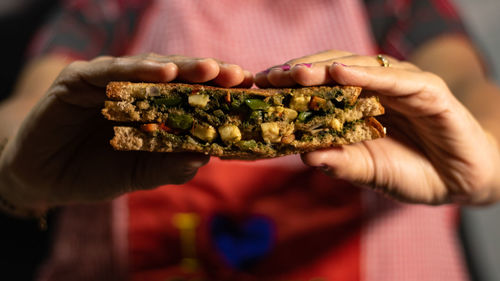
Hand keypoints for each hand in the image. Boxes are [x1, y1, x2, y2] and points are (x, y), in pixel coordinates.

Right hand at [0, 53, 252, 212]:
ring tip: (209, 70)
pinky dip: (137, 70)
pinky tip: (164, 72)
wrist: (44, 179)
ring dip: (181, 67)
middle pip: (177, 77)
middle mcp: (135, 89)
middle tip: (237, 75)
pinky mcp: (79, 79)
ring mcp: (108, 80)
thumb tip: (208, 156)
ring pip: (149, 68)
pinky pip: (111, 71)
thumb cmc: (96, 172)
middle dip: (209, 75)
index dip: (219, 93)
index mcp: (153, 109)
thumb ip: (171, 164)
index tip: (248, 92)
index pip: (191, 95)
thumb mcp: (140, 172)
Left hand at [257, 50, 499, 204]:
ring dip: (325, 68)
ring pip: (358, 67)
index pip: (317, 87)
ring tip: (296, 73)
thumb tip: (304, 156)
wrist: (459, 181)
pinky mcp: (428, 90)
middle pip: (331, 70)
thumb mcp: (367, 171)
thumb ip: (340, 162)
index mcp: (356, 104)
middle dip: (298, 73)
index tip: (259, 89)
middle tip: (268, 77)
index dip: (289, 87)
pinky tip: (340, 72)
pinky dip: (368, 75)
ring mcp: (401, 85)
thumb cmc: (411, 171)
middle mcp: (375, 87)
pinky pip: (396, 80)